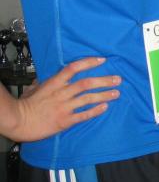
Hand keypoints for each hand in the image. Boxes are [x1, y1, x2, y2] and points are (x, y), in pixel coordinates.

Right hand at [5, 57, 120, 141]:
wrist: (18, 121)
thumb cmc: (25, 105)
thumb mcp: (34, 88)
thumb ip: (46, 82)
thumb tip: (50, 78)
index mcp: (54, 83)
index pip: (73, 68)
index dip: (89, 63)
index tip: (102, 60)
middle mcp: (61, 93)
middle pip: (86, 83)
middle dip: (104, 81)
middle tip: (118, 79)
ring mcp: (64, 107)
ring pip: (88, 98)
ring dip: (104, 95)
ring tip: (117, 93)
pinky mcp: (65, 120)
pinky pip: (83, 115)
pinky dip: (95, 111)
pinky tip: (105, 107)